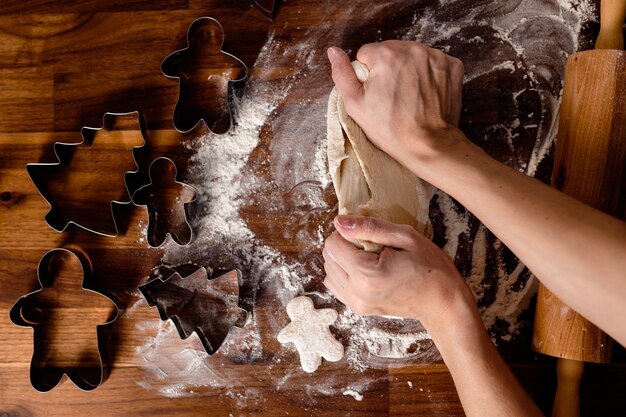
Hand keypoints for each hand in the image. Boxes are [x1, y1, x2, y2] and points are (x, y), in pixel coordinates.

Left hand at [322, 215, 473, 327]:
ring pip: (329, 272)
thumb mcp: (405, 237)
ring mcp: (356, 304)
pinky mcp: (358, 309)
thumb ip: (369, 227)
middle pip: (328, 258)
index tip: (368, 235)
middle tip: (372, 246)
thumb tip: (339, 222)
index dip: (348, 233)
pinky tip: (365, 270)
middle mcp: (356, 292)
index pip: (333, 244)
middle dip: (344, 245)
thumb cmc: (430, 267)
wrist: (442, 303)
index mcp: (367, 273)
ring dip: (343, 260)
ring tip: (369, 258)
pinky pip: (335, 285)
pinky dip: (344, 273)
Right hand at [327, 41, 466, 170]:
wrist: (428, 144)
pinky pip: (433, 62)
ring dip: (409, 70)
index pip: (367, 54)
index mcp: (386, 55)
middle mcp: (412, 49)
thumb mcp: (355, 105)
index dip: (368, 75)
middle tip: (392, 97)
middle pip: (391, 51)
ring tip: (409, 96)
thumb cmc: (390, 128)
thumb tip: (333, 51)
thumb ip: (342, 74)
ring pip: (412, 56)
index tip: (376, 93)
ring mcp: (435, 56)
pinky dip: (429, 74)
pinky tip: (425, 93)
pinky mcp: (452, 66)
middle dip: (389, 69)